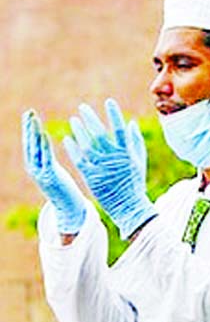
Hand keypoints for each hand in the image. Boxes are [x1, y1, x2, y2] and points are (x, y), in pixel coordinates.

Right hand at [21, 110, 87, 234]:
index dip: (29, 130)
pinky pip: (45, 158)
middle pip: (30, 144)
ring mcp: (41, 172)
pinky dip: (43, 145)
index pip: (31, 144)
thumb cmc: (66, 190)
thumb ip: (49, 161)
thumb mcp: (56, 172)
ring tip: (33, 118)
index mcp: (36, 166)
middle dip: (28, 128)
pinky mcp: (50, 176)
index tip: (30, 115)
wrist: (69, 209)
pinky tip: (43, 134)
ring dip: (33, 133)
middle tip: (29, 112)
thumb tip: (49, 149)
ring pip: (34, 149)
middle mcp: (35, 168)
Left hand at [63, 99, 155, 239]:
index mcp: (127, 153)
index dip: (114, 114)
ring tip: (73, 120)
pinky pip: (79, 159)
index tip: (108, 101)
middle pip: (100, 134)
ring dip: (79, 131)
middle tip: (83, 107)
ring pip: (86, 145)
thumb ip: (136, 141)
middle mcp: (113, 158)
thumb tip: (131, 123)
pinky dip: (72, 148)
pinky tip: (67, 139)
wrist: (128, 206)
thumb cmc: (135, 182)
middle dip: (91, 119)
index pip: (119, 129)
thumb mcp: (140, 161)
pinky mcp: (90, 176)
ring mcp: (101, 167)